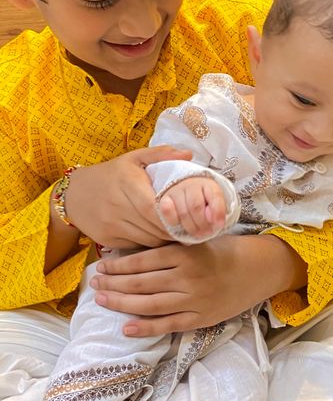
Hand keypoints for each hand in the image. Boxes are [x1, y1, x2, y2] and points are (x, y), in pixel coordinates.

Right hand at [65, 146, 190, 248]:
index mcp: (127, 183)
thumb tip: (188, 154)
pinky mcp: (106, 239)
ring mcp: (110, 225)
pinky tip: (156, 236)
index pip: (154, 208)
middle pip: (154, 227)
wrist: (74, 194)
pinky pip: (136, 246)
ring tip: (175, 232)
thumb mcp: (133, 158)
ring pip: (147, 240)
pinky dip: (149, 243)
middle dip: (174, 230)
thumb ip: (161, 154)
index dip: (173, 217)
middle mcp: (117, 206)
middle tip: (188, 228)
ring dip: (164, 239)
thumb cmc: (111, 174)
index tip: (187, 217)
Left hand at [90, 233, 306, 335]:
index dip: (118, 265)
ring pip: (149, 304)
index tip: (102, 266)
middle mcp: (186, 277)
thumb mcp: (196, 241)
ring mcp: (193, 299)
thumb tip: (134, 253)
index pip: (142, 261)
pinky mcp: (200, 318)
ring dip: (122, 304)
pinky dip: (146, 328)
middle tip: (95, 284)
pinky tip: (127, 328)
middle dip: (113, 284)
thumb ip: (170, 246)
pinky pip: (168, 325)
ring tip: (102, 301)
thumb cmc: (223, 251)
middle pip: (141, 283)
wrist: (256, 270)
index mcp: (184, 253)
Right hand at [159, 176, 226, 238]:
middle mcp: (191, 184)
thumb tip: (215, 222)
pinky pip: (167, 212)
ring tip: (197, 234)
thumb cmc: (204, 201)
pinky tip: (179, 225)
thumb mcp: (215, 204)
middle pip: (196, 207)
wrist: (185, 192)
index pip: (215, 196)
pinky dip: (174, 222)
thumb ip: (218, 211)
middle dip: (203, 224)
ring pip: (183, 212)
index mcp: (208, 184)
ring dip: (191, 227)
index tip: (220, 225)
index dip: (218, 212)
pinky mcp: (164, 199)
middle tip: (207, 233)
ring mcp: (176, 191)